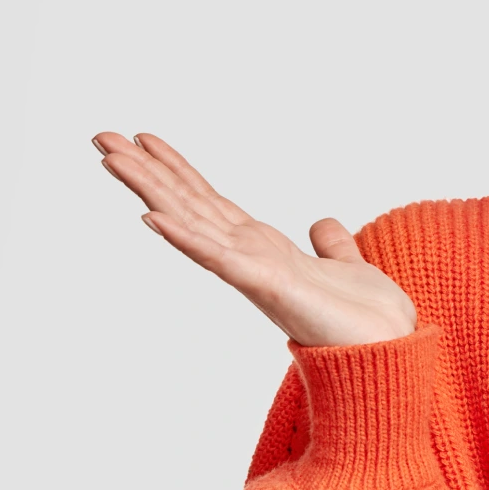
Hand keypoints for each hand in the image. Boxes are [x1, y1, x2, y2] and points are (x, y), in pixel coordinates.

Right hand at [94, 132, 416, 346]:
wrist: (386, 353)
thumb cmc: (364, 319)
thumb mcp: (347, 266)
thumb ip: (331, 246)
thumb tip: (323, 225)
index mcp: (262, 247)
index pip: (208, 199)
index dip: (176, 168)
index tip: (143, 138)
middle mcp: (247, 255)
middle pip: (185, 202)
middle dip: (144, 170)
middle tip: (102, 136)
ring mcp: (250, 270)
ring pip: (189, 220)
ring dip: (149, 189)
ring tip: (112, 158)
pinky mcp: (263, 286)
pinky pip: (215, 256)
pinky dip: (184, 236)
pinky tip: (150, 216)